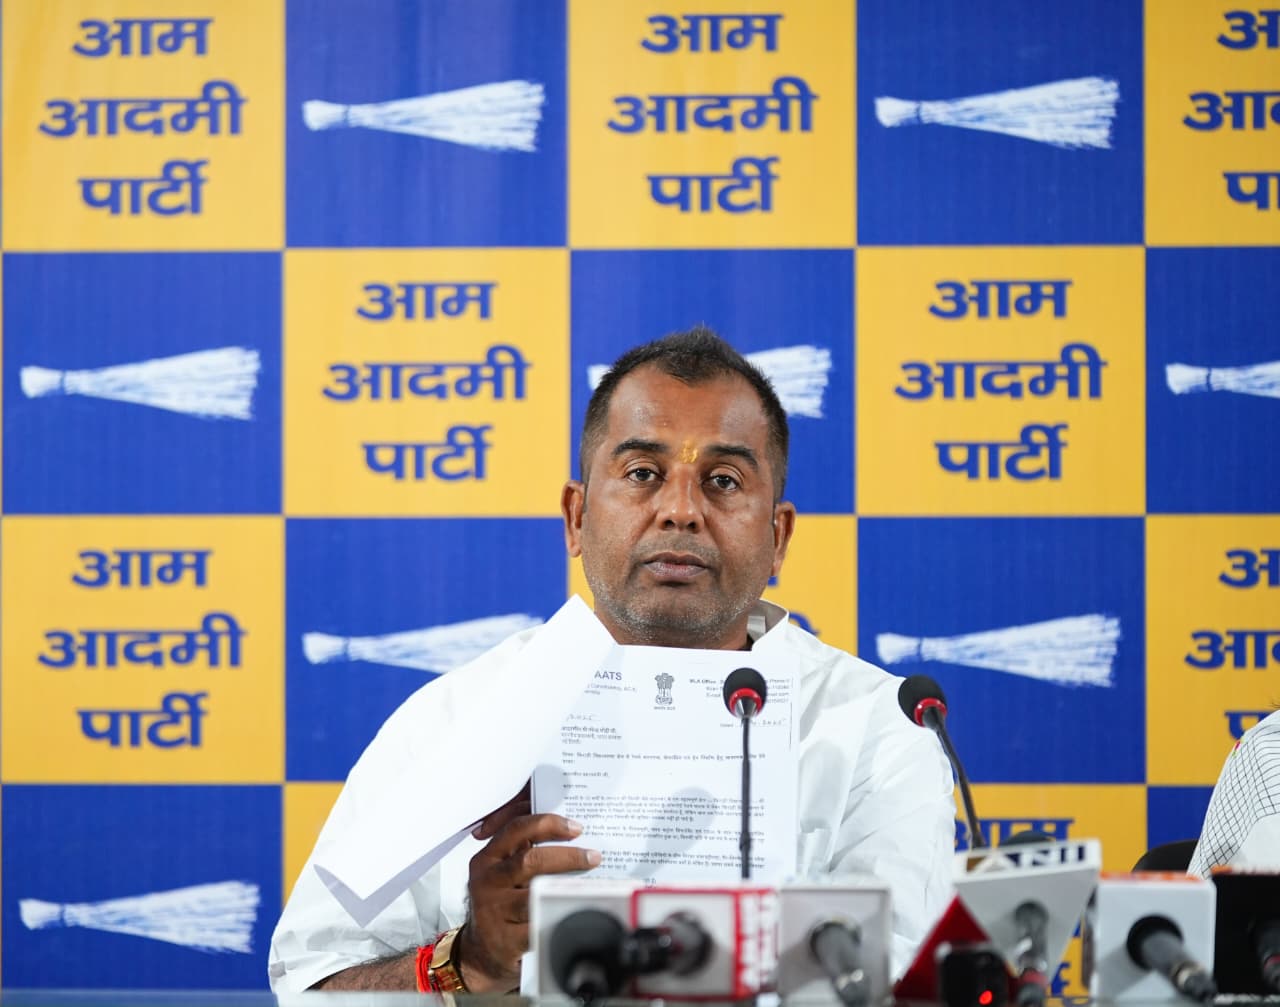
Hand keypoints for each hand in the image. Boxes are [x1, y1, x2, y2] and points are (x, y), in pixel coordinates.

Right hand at [458, 784, 601, 991]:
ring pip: (536, 893)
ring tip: (593, 885)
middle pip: (530, 860)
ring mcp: (495, 911)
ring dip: (568, 887)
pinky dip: (561, 916)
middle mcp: (487, 881)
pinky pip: (539, 925)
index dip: (548, 823)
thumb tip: (572, 837)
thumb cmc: (501, 906)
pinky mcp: (506, 939)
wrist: (482, 953)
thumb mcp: (503, 875)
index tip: (576, 828)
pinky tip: (579, 912)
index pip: (516, 829)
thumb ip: (525, 854)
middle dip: (568, 856)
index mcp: (487, 859)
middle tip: (593, 857)